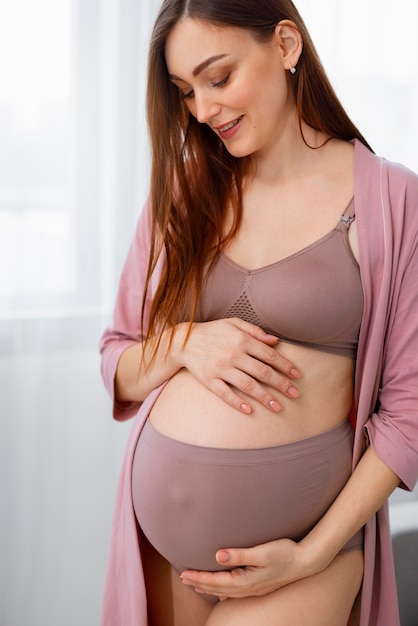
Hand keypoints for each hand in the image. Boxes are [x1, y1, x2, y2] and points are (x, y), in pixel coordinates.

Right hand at [179, 318, 300, 413]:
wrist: (183, 341)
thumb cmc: (212, 331)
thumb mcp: (233, 324)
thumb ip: (254, 331)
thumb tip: (275, 340)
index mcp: (241, 340)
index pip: (269, 354)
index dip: (285, 365)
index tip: (297, 376)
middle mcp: (233, 354)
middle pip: (262, 372)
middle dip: (281, 384)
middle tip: (295, 394)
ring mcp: (220, 368)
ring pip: (247, 385)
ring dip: (264, 397)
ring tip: (278, 407)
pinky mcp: (208, 380)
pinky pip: (225, 393)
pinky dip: (237, 402)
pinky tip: (249, 410)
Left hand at [180, 538, 313, 599]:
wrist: (305, 562)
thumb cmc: (284, 553)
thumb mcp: (262, 552)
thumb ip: (239, 554)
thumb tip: (218, 555)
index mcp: (246, 580)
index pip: (216, 581)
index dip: (199, 577)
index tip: (184, 573)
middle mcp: (248, 588)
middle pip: (218, 588)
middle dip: (200, 584)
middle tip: (183, 579)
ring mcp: (254, 589)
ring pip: (226, 592)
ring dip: (210, 588)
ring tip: (197, 585)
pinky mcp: (259, 586)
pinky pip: (236, 592)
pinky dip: (224, 592)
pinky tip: (223, 593)